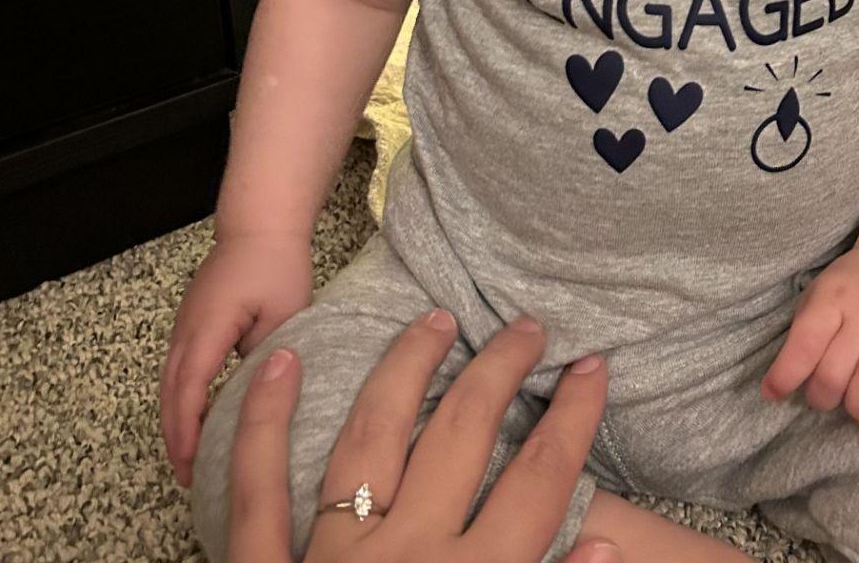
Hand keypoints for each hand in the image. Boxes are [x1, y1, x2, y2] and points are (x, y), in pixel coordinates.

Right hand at [162, 233, 313, 487]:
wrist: (261, 223)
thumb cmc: (277, 264)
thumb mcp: (285, 313)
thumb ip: (267, 355)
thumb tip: (257, 394)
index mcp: (207, 328)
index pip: (190, 389)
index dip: (188, 430)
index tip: (191, 463)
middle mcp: (185, 331)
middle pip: (169, 393)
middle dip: (175, 437)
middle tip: (189, 476)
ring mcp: (183, 326)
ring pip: (169, 383)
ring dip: (175, 419)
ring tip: (191, 456)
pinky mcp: (190, 323)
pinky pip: (178, 369)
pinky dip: (181, 398)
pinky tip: (199, 415)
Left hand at [229, 312, 623, 562]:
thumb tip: (603, 547)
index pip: (541, 482)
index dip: (573, 416)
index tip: (594, 366)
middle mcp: (407, 558)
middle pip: (465, 435)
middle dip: (502, 370)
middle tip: (529, 327)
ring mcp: (330, 561)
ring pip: (373, 435)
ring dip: (408, 369)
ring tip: (438, 320)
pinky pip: (255, 491)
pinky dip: (263, 424)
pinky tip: (281, 362)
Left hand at [759, 245, 858, 451]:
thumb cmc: (854, 286)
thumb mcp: (821, 291)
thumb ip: (804, 330)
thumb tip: (781, 381)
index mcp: (835, 298)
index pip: (806, 342)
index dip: (785, 375)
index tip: (772, 393)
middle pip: (835, 373)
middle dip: (820, 396)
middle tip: (822, 394)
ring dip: (855, 408)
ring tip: (852, 405)